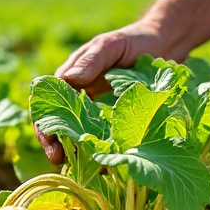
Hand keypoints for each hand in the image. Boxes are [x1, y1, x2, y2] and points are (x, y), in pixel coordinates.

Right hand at [36, 21, 175, 163]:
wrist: (163, 43)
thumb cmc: (134, 40)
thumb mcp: (112, 45)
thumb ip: (92, 61)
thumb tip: (70, 80)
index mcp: (69, 77)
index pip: (47, 105)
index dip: (45, 126)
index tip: (52, 145)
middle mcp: (78, 95)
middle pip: (59, 124)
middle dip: (57, 145)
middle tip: (61, 163)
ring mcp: (95, 108)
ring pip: (79, 134)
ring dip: (77, 151)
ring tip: (84, 169)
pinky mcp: (112, 117)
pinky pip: (102, 136)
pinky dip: (101, 150)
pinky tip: (107, 164)